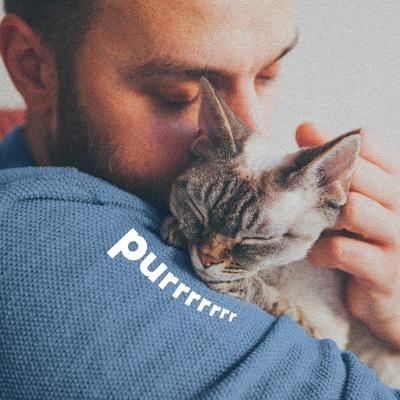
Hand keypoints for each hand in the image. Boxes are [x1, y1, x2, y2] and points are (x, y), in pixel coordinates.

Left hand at [296, 122, 399, 349]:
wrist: (395, 297)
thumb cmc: (365, 238)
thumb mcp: (354, 196)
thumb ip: (334, 164)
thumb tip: (305, 126)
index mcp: (395, 179)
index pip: (368, 140)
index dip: (333, 143)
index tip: (309, 155)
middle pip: (357, 171)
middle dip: (323, 181)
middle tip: (307, 198)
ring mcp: (399, 238)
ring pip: (352, 208)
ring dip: (321, 218)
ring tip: (314, 228)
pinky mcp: (386, 272)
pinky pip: (342, 250)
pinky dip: (320, 251)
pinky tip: (317, 254)